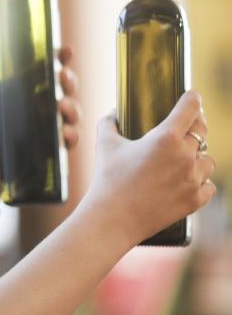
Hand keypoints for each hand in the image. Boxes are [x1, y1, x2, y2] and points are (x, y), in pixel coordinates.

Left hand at [0, 47, 82, 213]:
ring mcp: (40, 130)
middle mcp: (31, 111)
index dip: (55, 61)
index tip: (64, 51)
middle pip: (59, 90)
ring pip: (67, 113)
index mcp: (15, 97)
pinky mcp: (46, 151)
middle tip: (65, 78)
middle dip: (69, 81)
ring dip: (73, 107)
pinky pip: (66, 140)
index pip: (38, 73)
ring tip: (64, 107)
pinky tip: (68, 134)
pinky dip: (72, 135)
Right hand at [82, 91, 216, 245]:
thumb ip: (109, 123)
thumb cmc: (107, 180)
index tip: (193, 96)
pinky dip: (200, 183)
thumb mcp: (104, 145)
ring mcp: (193, 179)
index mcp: (165, 138)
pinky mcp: (195, 200)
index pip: (190, 108)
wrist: (113, 218)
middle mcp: (184, 156)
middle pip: (202, 132)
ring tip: (183, 161)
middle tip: (187, 127)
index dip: (193, 98)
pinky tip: (187, 182)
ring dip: (198, 158)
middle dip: (195, 127)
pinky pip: (209, 185)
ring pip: (208, 160)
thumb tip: (113, 113)